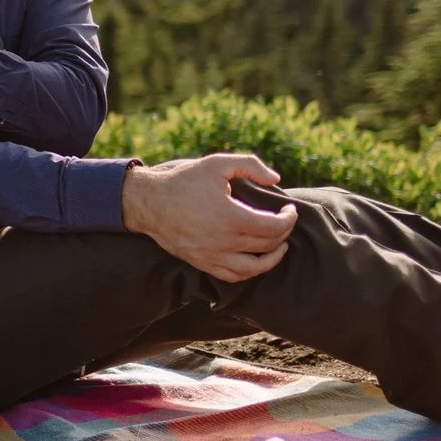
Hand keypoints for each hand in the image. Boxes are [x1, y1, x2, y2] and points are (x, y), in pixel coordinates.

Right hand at [121, 153, 296, 282]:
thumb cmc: (184, 180)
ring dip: (272, 258)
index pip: (275, 227)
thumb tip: (276, 179)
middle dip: (283, 233)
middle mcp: (224, 241)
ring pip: (254, 268)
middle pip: (268, 246)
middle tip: (284, 220)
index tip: (290, 209)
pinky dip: (250, 271)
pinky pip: (233, 276)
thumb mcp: (217, 164)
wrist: (150, 202)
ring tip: (279, 245)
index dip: (289, 219)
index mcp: (231, 217)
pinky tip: (255, 259)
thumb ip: (250, 166)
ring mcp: (212, 256)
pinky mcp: (202, 263)